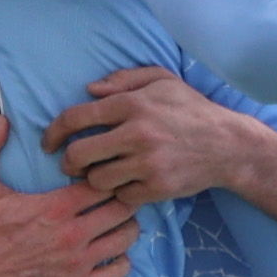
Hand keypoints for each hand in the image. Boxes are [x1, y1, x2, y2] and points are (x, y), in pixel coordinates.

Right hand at [0, 119, 135, 276]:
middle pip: (122, 208)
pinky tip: (111, 255)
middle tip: (118, 197)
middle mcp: (74, 233)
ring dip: (126, 228)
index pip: (104, 183)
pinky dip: (120, 262)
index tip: (103, 177)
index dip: (108, 177)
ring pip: (125, 239)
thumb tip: (0, 119)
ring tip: (118, 224)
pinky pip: (117, 273)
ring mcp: (78, 262)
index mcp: (56, 206)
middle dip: (124, 199)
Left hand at [46, 66, 276, 210]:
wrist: (227, 145)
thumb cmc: (190, 109)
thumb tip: (88, 91)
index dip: (54, 132)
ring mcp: (147, 163)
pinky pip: (120, 196)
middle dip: (68, 162)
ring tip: (101, 173)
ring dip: (94, 179)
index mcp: (132, 104)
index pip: (76, 117)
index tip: (49, 143)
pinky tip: (126, 184)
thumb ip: (123, 80)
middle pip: (79, 154)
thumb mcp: (162, 80)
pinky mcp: (157, 188)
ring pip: (97, 180)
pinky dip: (119, 192)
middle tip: (71, 164)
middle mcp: (137, 133)